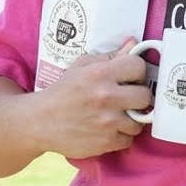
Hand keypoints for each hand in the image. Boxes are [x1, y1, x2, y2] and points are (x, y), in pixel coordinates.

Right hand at [33, 38, 152, 158]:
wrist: (39, 121)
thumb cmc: (63, 90)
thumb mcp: (82, 65)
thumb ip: (111, 55)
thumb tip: (133, 43)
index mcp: (101, 73)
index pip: (139, 66)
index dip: (137, 71)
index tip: (130, 77)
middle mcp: (106, 97)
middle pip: (145, 96)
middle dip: (138, 96)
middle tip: (128, 97)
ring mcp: (106, 122)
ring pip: (140, 121)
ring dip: (132, 118)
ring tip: (118, 114)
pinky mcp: (104, 142)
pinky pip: (128, 140)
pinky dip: (122, 135)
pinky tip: (110, 128)